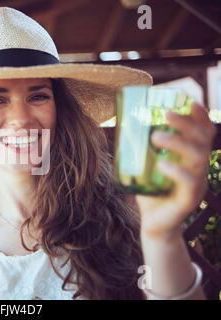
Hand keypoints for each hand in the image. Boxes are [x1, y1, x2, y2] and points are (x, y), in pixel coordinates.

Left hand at [136, 102, 216, 239]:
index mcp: (191, 158)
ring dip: (178, 142)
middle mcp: (199, 168)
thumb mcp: (145, 167)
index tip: (189, 101)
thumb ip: (140, 149)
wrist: (154, 224)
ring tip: (155, 135)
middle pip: (202, 140)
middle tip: (166, 114)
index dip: (200, 116)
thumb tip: (123, 125)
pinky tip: (160, 163)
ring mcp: (197, 184)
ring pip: (198, 158)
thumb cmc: (150, 192)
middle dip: (187, 123)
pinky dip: (176, 170)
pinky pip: (189, 182)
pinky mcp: (189, 200)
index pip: (204, 133)